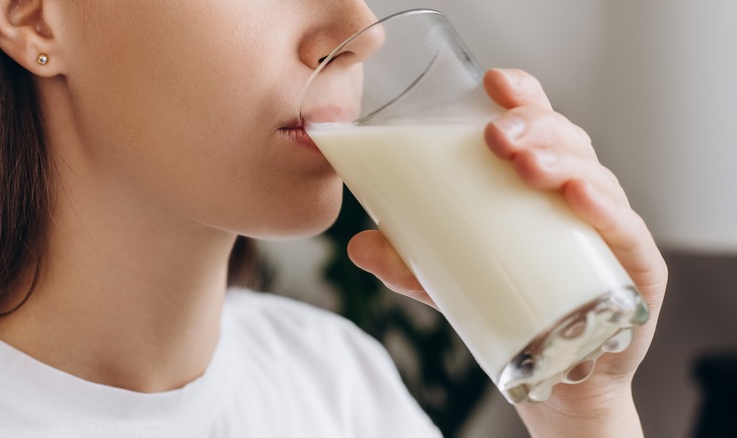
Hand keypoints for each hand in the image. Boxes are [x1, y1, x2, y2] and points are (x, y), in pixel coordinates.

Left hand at [347, 68, 666, 436]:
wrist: (560, 377)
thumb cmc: (512, 309)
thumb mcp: (451, 282)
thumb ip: (410, 264)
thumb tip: (358, 245)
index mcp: (540, 186)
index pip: (539, 126)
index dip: (523, 96)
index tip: (493, 81)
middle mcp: (579, 197)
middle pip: (567, 142)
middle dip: (533, 127)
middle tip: (496, 135)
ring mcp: (610, 230)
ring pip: (596, 177)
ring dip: (562, 161)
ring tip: (526, 164)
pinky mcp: (635, 270)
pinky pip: (627, 232)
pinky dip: (606, 211)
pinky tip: (578, 197)